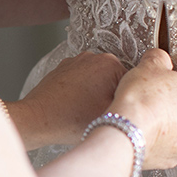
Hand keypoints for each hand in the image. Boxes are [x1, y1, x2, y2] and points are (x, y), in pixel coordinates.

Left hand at [9, 51, 124, 148]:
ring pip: (98, 81)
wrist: (36, 119)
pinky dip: (81, 92)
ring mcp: (76, 61)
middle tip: (103, 115)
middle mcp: (93, 56)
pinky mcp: (63, 68)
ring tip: (87, 112)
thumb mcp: (111, 115)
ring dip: (96, 94)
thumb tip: (140, 103)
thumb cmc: (71, 120)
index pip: (132, 84)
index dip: (127, 102)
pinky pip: (82, 81)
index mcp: (110, 64)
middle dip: (112, 96)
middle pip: (115, 80)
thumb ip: (131, 105)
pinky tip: (76, 107)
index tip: (119, 114)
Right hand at [108, 49, 176, 168]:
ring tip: (148, 119)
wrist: (127, 130)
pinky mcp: (174, 159)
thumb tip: (159, 58)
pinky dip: (159, 142)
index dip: (173, 83)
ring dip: (168, 126)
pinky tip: (145, 133)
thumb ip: (159, 58)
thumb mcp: (149, 63)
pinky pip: (168, 147)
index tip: (160, 85)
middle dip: (173, 106)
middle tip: (153, 102)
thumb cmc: (141, 98)